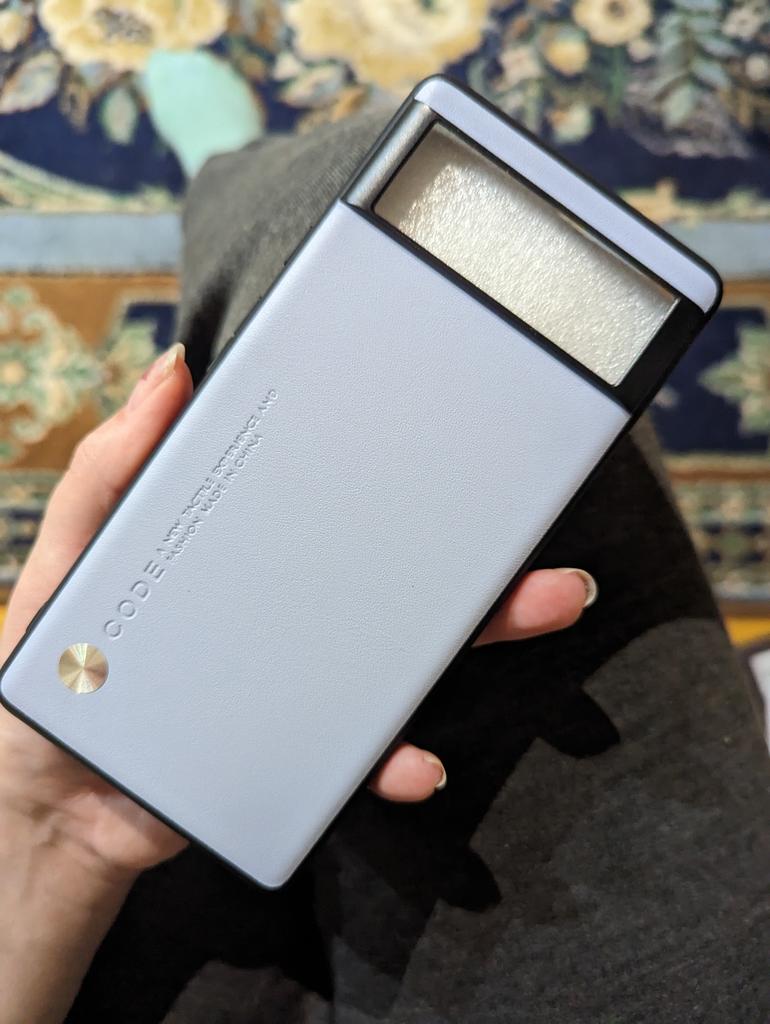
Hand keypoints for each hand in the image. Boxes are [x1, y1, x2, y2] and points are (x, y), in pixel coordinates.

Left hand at [0, 343, 596, 879]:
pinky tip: (416, 760)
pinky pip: (366, 752)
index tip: (459, 440)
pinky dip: (398, 757)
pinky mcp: (300, 750)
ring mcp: (305, 680)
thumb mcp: (73, 552)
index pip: (339, 501)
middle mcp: (294, 607)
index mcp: (252, 549)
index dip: (398, 474)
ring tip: (537, 608)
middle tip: (537, 523)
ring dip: (482, 633)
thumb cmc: (61, 665)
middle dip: (478, 552)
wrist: (52, 796)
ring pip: (410, 652)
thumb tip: (173, 374)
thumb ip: (113, 470)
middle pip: (399, 571)